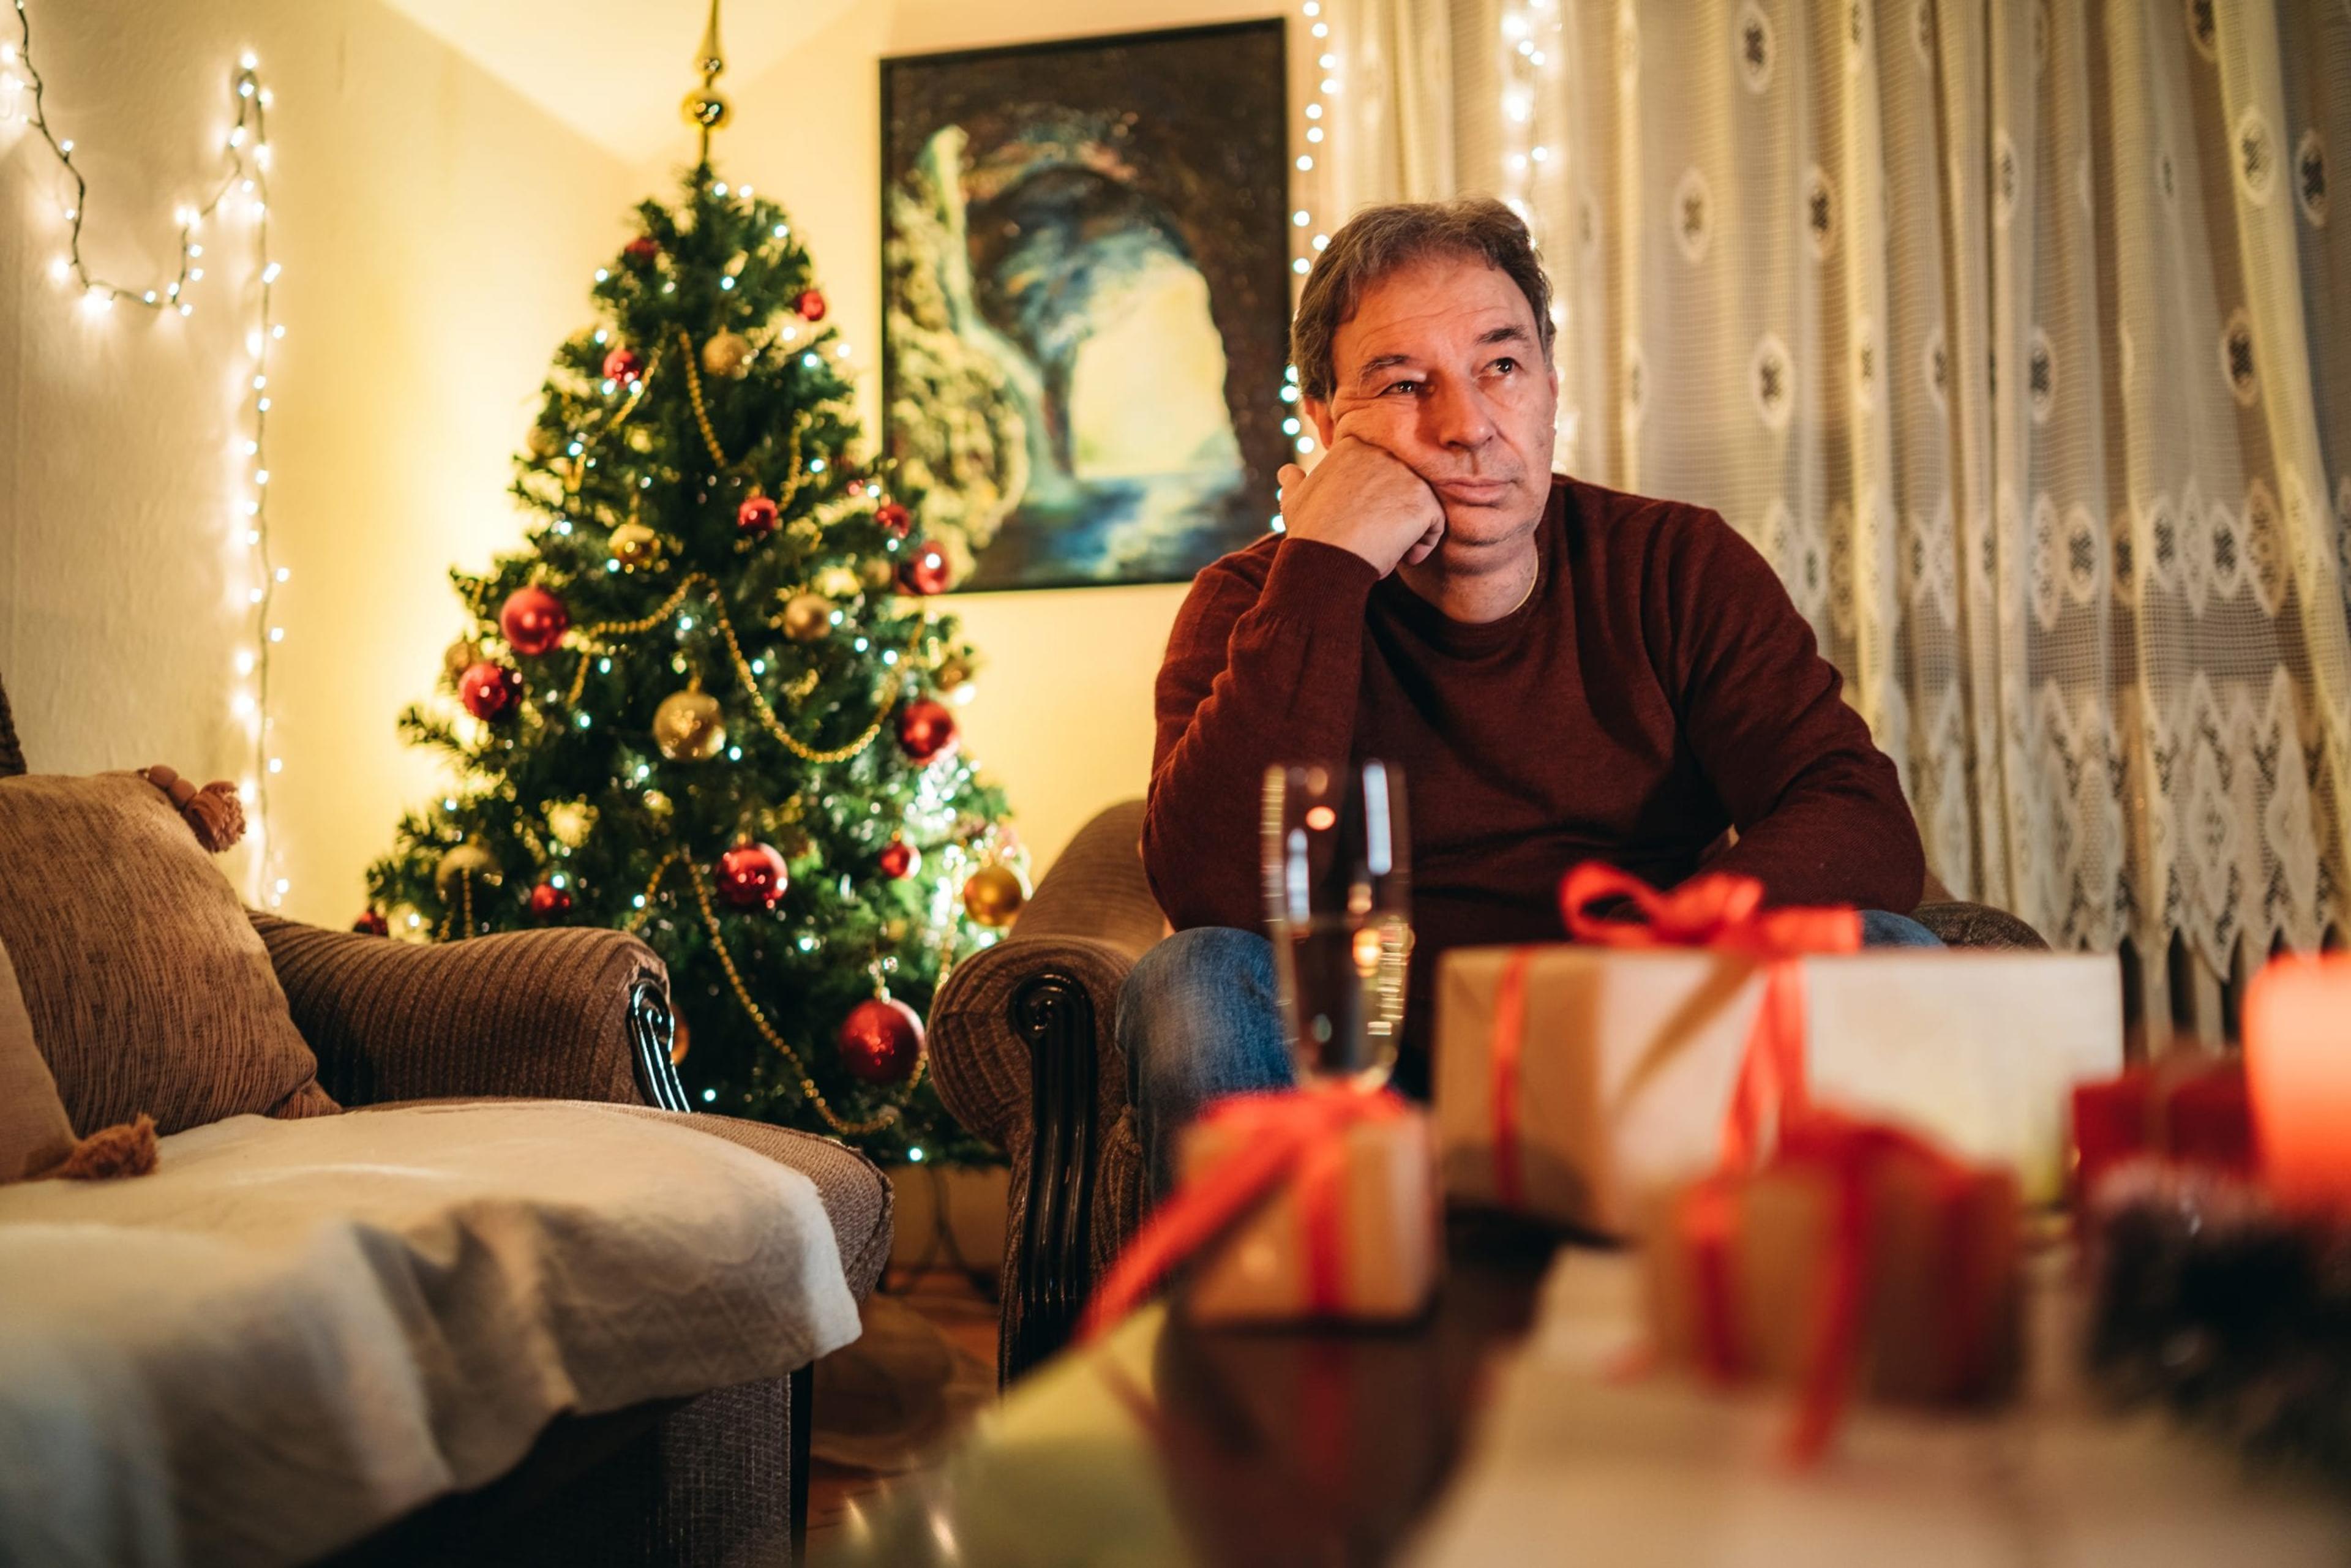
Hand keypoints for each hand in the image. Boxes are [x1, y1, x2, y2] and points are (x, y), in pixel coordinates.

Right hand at [1277, 427, 1443, 576]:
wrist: (1325, 558)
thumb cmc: (1310, 532)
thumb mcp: (1294, 500)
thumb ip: (1294, 481)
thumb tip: (1287, 472)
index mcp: (1354, 443)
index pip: (1382, 467)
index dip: (1375, 497)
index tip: (1360, 518)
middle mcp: (1384, 451)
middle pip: (1404, 483)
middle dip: (1394, 510)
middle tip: (1374, 534)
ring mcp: (1408, 475)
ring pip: (1422, 502)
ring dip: (1408, 529)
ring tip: (1387, 547)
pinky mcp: (1424, 502)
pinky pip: (1437, 523)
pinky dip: (1423, 545)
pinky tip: (1402, 557)